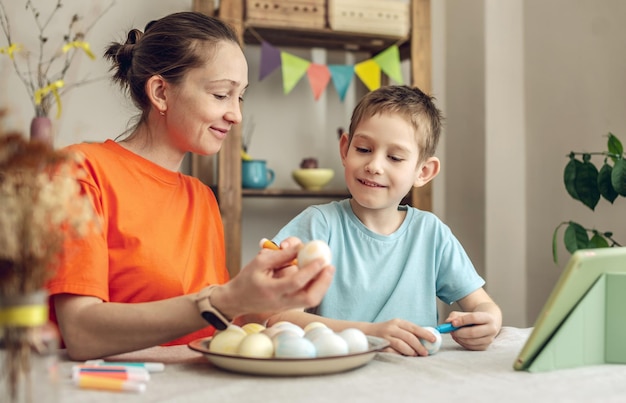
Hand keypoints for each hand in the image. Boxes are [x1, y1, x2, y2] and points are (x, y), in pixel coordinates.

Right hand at [215, 237, 333, 318]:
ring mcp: (287, 306)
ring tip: (328, 269)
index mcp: (271, 290)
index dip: (310, 270)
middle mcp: (281, 301)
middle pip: (309, 298)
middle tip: (330, 266)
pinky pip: (308, 299)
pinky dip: (317, 287)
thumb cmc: (246, 279)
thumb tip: (300, 247)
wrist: (236, 300)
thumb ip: (281, 255)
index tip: (321, 259)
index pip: (295, 282)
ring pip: (311, 300)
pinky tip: (320, 276)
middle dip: (323, 282)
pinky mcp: (290, 307)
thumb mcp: (260, 261)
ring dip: (323, 285)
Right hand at [362, 319, 436, 356]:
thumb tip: (425, 340)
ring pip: (401, 344)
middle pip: (409, 337)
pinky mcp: (380, 344)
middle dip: (419, 346)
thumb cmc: (386, 331)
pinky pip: (393, 351)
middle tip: (425, 353)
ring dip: (411, 351)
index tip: (433, 340)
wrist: (366, 332)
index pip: (414, 327)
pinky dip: (400, 354)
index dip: (425, 334)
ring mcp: (385, 336)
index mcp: (398, 322)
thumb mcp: (396, 327)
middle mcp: (391, 328)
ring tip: (415, 355)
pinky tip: (403, 356)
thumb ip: (408, 332)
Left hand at [444, 311, 499, 350]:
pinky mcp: (485, 347)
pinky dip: (462, 343)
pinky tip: (459, 338)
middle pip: (473, 332)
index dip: (462, 320)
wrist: (488, 323)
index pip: (474, 318)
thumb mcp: (466, 313)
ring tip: (454, 333)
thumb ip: (456, 316)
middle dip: (460, 332)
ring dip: (460, 338)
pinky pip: (471, 347)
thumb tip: (448, 322)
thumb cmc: (475, 317)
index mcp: (488, 318)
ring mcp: (489, 339)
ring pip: (471, 341)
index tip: (453, 323)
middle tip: (452, 330)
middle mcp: (491, 329)